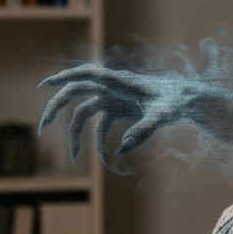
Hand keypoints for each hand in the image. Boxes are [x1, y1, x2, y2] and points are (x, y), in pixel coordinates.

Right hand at [38, 40, 232, 167]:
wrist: (190, 101)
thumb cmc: (178, 102)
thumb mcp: (163, 115)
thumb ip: (143, 130)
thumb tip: (122, 149)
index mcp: (119, 81)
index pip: (86, 74)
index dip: (63, 77)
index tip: (44, 85)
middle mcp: (112, 88)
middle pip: (76, 94)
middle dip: (57, 109)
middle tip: (42, 128)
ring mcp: (115, 99)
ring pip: (86, 115)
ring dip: (77, 136)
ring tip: (73, 158)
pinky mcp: (120, 111)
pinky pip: (102, 127)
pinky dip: (101, 143)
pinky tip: (108, 159)